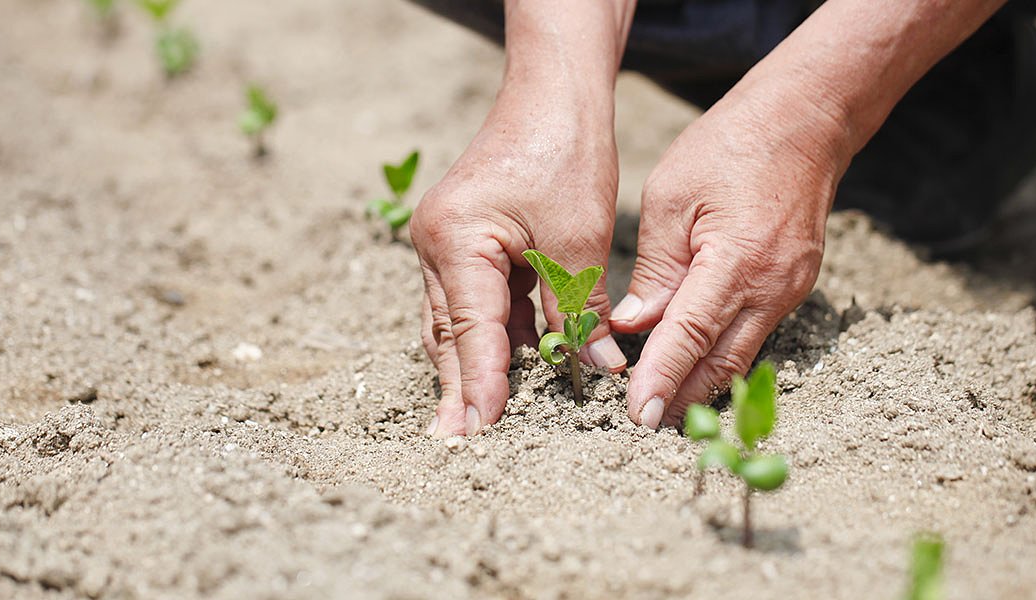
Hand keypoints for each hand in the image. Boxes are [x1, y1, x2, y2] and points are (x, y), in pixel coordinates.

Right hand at [413, 94, 626, 437]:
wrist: (554, 95)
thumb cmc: (564, 152)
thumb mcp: (578, 239)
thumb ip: (580, 308)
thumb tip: (596, 369)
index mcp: (456, 239)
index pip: (471, 326)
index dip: (480, 381)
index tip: (480, 428)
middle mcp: (438, 244)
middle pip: (450, 330)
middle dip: (461, 386)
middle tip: (459, 441)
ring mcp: (449, 243)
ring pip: (460, 319)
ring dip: (476, 364)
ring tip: (478, 420)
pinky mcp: (469, 243)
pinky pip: (478, 300)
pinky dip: (496, 333)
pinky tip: (511, 369)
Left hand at [610, 99, 843, 428]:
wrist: (806, 121)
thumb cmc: (730, 146)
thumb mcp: (672, 197)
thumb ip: (655, 268)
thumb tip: (633, 325)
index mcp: (737, 261)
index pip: (691, 336)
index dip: (663, 379)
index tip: (639, 415)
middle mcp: (772, 286)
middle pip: (722, 362)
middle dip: (683, 398)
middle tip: (644, 424)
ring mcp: (790, 290)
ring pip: (741, 354)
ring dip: (703, 383)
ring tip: (664, 407)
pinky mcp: (794, 286)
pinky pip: (754, 333)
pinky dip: (721, 354)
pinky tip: (694, 365)